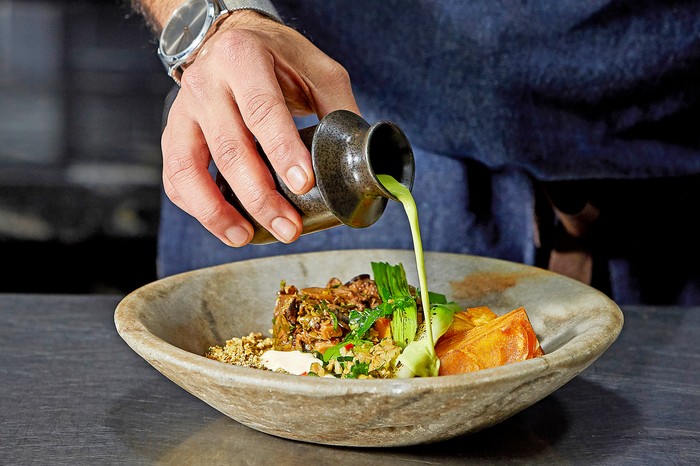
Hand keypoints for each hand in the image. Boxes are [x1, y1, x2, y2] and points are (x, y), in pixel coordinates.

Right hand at [161, 10, 359, 245]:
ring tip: (246, 237)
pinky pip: (176, 177)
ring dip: (218, 211)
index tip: (303, 185)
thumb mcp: (319, 70)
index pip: (263, 111)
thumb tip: (360, 158)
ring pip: (189, 168)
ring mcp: (184, 110)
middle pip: (230, 149)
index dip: (282, 152)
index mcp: (244, 58)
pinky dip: (197, 206)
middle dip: (260, 197)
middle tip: (288, 228)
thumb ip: (339, 109)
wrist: (231, 40)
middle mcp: (206, 83)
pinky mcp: (173, 133)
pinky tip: (225, 224)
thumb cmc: (279, 59)